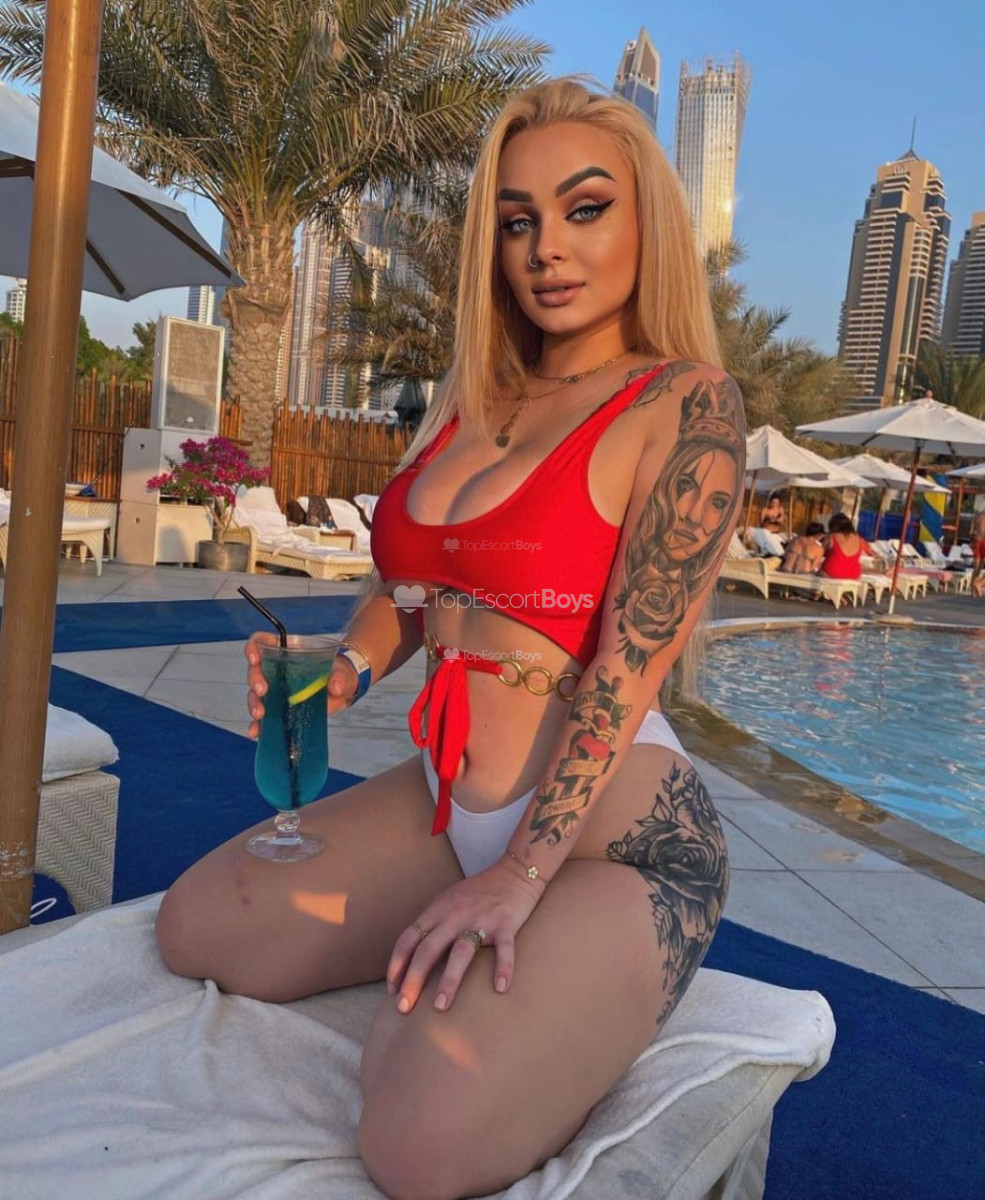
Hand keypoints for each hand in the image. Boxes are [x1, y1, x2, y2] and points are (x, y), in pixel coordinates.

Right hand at [244, 631, 356, 737]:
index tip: (255, 658)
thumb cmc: (338, 674)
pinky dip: (257, 725)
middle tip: (262, 691)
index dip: (253, 648)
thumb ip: (340, 676)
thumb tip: (336, 687)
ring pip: (255, 694)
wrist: (341, 693)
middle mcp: (275, 669)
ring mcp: (275, 690)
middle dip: (255, 680)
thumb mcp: (341, 672)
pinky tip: (255, 732)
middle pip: (255, 670)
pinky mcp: (277, 708)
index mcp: (287, 652)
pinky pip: (263, 717)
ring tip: (260, 714)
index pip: (262, 643)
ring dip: (254, 703)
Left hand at [387, 860, 545, 1013]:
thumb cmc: (480, 892)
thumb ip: (434, 924)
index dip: (396, 966)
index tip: (392, 990)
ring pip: (460, 952)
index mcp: (438, 909)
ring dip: (448, 980)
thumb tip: (414, 956)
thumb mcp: (449, 901)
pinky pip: (504, 949)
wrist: (515, 872)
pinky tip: (500, 988)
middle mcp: (455, 915)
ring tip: (440, 1006)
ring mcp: (481, 919)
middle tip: (403, 1007)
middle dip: (412, 980)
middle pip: (427, 949)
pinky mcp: (506, 924)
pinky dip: (503, 968)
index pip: (408, 939)